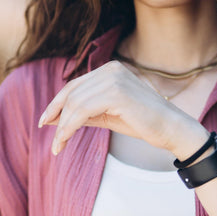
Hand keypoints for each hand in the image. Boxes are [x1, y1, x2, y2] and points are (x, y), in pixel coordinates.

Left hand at [38, 61, 208, 157]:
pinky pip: (82, 111)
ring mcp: (113, 79)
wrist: (171, 129)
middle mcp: (110, 69)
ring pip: (75, 103)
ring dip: (62, 126)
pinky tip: (64, 140)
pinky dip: (69, 127)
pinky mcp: (116, 93)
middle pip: (72, 93)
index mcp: (109, 70)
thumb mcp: (108, 116)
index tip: (45, 121)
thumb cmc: (143, 123)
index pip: (75, 85)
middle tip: (47, 135)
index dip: (56, 103)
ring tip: (57, 145)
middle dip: (55, 114)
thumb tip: (55, 119)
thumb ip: (84, 114)